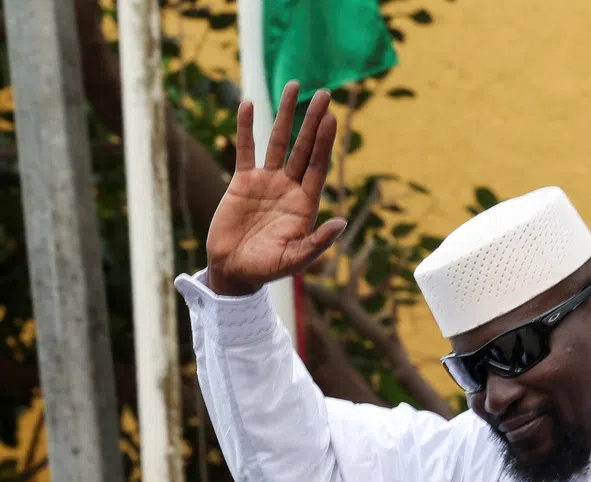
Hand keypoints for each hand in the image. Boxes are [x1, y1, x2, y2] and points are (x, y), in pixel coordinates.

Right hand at [206, 81, 345, 295]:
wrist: (234, 271)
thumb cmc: (266, 270)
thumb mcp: (295, 259)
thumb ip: (318, 242)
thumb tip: (342, 223)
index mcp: (304, 206)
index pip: (318, 167)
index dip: (324, 143)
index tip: (331, 119)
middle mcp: (289, 189)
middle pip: (304, 149)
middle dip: (313, 122)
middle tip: (324, 94)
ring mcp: (266, 183)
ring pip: (278, 142)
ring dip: (286, 115)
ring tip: (294, 87)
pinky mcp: (243, 182)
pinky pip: (245, 150)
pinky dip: (246, 128)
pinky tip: (248, 105)